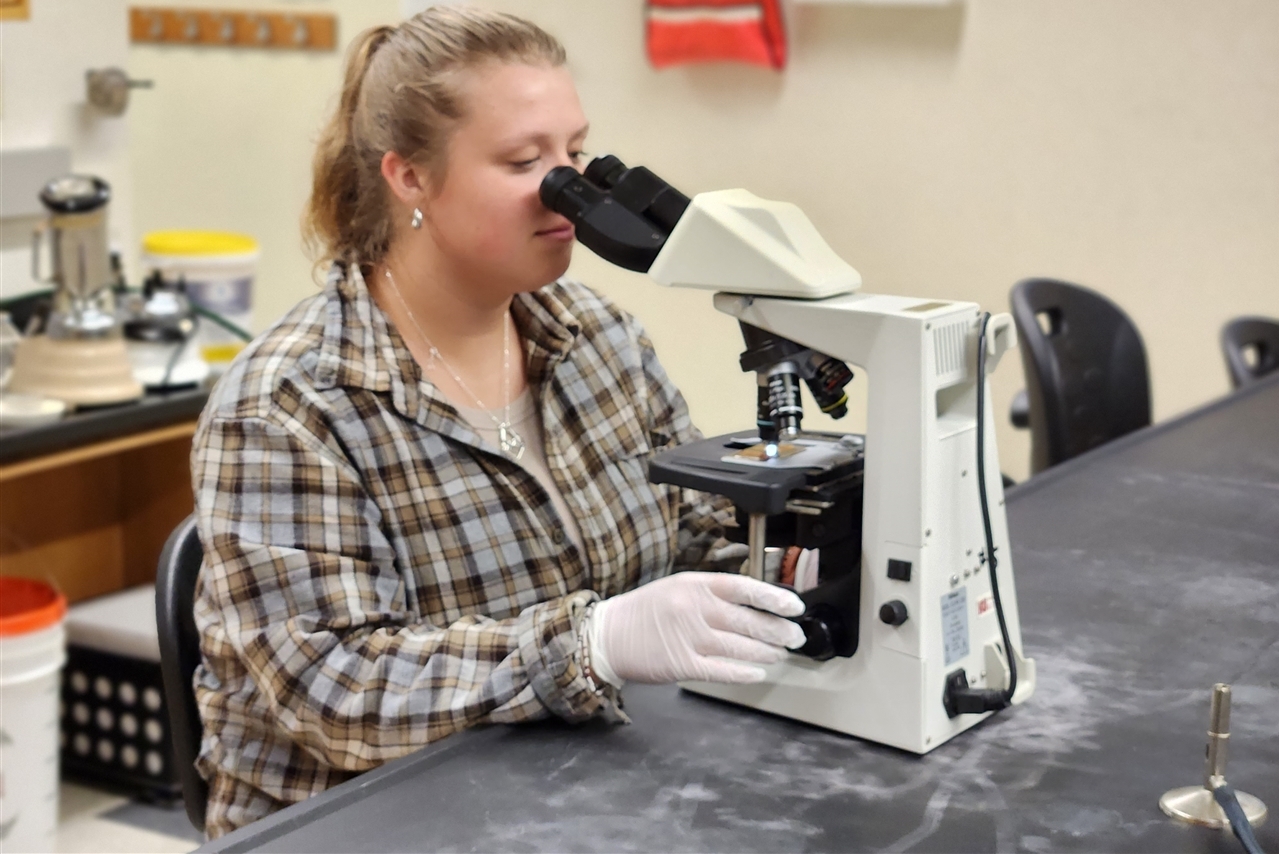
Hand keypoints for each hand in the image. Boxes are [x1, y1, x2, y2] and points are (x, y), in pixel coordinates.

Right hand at [587, 572, 805, 685]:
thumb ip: (713, 594)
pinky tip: (758, 672)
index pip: (744, 588)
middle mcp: (695, 609)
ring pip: (740, 647)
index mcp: (696, 585)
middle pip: (748, 620)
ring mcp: (689, 638)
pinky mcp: (682, 664)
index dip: (774, 598)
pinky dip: (743, 672)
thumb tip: (754, 605)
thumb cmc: (646, 611)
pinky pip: (721, 670)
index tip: (795, 606)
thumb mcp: (679, 588)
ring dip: (766, 652)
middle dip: (778, 631)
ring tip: (780, 654)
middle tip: (795, 637)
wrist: (608, 634)